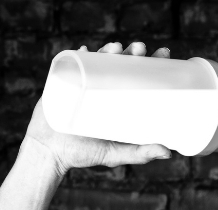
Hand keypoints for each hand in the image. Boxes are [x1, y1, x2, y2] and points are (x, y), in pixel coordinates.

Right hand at [24, 41, 172, 175]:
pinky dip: (79, 55)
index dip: (152, 63)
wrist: (49, 153)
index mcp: (119, 100)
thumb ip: (140, 154)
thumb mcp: (115, 153)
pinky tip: (85, 50)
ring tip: (116, 48)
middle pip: (122, 64)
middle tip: (140, 48)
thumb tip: (168, 152)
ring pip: (99, 60)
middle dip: (132, 52)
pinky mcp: (64, 83)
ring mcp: (84, 83)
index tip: (164, 53)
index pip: (140, 76)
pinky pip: (72, 64)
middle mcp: (104, 88)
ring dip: (108, 50)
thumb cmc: (84, 154)